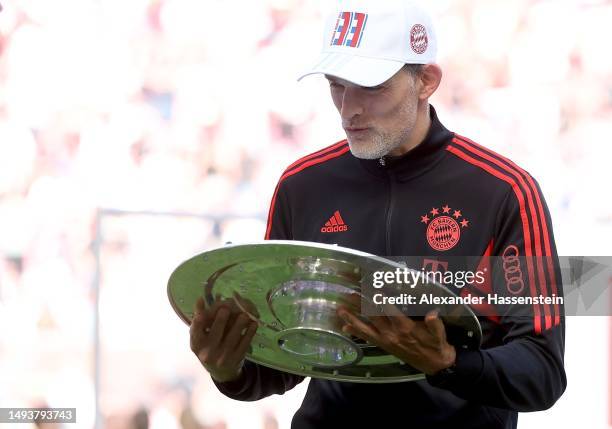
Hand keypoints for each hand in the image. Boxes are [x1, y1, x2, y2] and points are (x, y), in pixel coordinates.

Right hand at [190, 296, 257, 381]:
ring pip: (232, 338)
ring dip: (239, 324)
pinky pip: (244, 344)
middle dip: (221, 320)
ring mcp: (223, 357)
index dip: (198, 320)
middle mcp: (208, 352)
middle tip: (226, 307)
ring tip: (244, 314)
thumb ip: (200, 320)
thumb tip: (201, 299)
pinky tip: (253, 324)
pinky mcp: (236, 359)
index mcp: (197, 344)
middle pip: (215, 333)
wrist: (222, 372)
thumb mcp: (201, 338)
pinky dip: (249, 333)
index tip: (202, 307)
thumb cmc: (209, 348)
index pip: (195, 331)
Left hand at [337, 304, 455, 374]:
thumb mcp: (439, 334)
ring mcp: (386, 340)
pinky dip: (355, 332)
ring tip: (340, 310)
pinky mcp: (383, 345)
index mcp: (405, 328)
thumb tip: (433, 312)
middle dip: (361, 305)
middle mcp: (392, 334)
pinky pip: (367, 338)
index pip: (391, 311)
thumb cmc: (436, 345)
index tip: (371, 289)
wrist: (433, 365)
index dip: (381, 301)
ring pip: (365, 328)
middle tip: (349, 294)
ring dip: (352, 319)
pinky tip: (344, 327)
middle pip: (373, 317)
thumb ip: (435, 324)